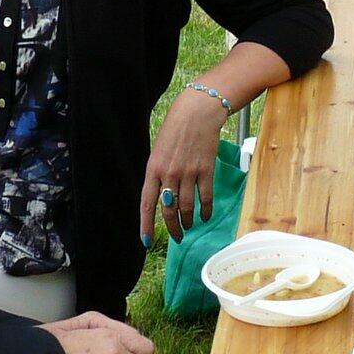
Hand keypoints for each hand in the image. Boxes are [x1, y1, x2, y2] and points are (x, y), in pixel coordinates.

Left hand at [139, 87, 226, 243]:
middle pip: (169, 210)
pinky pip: (205, 197)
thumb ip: (159, 174)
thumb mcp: (159, 151)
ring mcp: (188, 172)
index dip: (146, 225)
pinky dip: (205, 210)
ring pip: (187, 207)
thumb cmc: (175, 130)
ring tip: (190, 226)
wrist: (196, 113)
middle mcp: (169, 174)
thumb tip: (163, 198)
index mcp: (153, 169)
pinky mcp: (206, 170)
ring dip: (188, 221)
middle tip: (177, 237)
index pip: (147, 203)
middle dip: (173, 228)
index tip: (147, 241)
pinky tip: (205, 216)